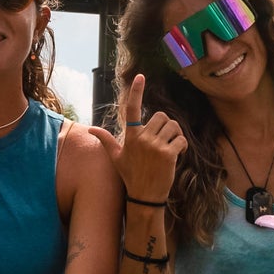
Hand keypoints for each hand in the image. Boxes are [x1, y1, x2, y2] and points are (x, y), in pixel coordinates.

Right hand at [93, 73, 186, 203]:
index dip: (136, 91)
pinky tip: (178, 153)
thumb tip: (90, 129)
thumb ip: (106, 140)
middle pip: (161, 116)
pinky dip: (183, 144)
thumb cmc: (130, 175)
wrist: (144, 197)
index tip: (140, 76)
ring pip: (173, 126)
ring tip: (171, 146)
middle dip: (166, 125)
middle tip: (164, 138)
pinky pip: (181, 139)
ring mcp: (156, 146)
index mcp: (130, 136)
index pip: (132, 109)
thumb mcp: (116, 157)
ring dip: (176, 134)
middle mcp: (142, 139)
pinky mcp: (169, 154)